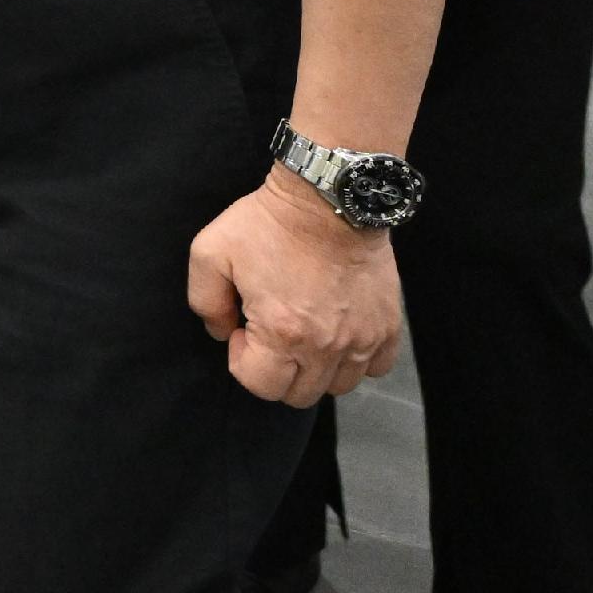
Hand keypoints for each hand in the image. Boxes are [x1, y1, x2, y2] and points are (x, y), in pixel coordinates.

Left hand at [187, 171, 402, 406]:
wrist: (328, 197)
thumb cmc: (268, 223)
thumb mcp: (210, 254)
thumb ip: (205, 303)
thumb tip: (222, 333)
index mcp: (283, 332)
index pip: (260, 385)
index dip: (242, 361)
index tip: (243, 329)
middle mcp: (328, 345)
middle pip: (300, 394)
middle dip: (276, 372)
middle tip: (269, 332)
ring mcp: (363, 338)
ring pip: (338, 386)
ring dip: (316, 369)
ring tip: (302, 332)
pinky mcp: (388, 325)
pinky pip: (375, 367)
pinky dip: (355, 360)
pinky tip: (336, 332)